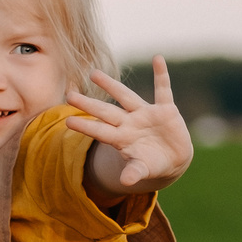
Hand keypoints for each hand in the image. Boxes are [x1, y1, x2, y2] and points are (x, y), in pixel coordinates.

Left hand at [68, 56, 192, 189]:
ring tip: (94, 73)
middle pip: (106, 112)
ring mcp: (146, 114)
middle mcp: (130, 123)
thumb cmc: (153, 164)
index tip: (67, 121)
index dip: (86, 126)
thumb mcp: (144, 170)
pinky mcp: (166, 110)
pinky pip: (164, 90)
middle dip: (89, 104)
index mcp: (122, 139)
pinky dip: (162, 75)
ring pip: (126, 97)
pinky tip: (158, 59)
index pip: (100, 131)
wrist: (173, 158)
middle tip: (69, 95)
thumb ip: (135, 172)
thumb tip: (126, 182)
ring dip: (111, 85)